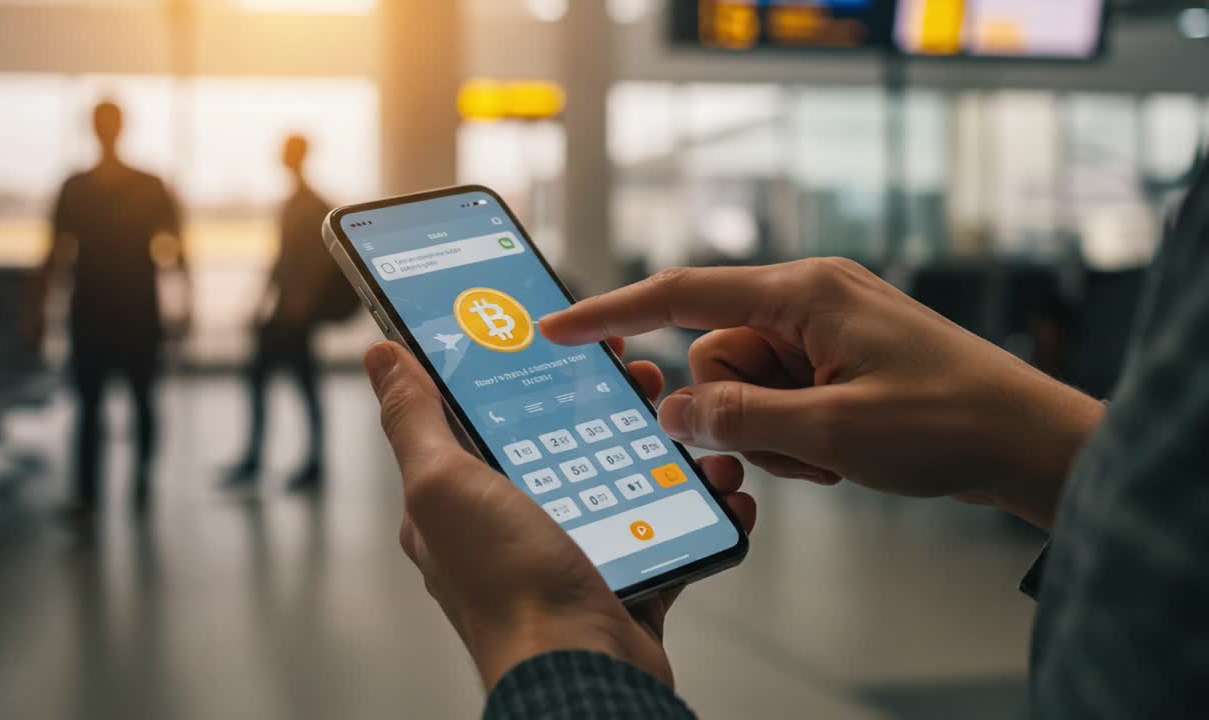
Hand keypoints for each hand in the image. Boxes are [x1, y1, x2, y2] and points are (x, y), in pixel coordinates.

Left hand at [365, 339, 755, 689]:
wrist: (584, 672)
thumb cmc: (508, 588)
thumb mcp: (444, 485)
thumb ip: (414, 419)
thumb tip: (380, 357)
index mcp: (458, 498)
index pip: (481, 413)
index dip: (516, 367)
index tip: (556, 331)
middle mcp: (510, 524)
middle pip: (558, 438)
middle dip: (599, 399)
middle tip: (636, 371)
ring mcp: (568, 550)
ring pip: (616, 476)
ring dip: (654, 444)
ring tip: (682, 420)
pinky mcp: (620, 576)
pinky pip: (661, 527)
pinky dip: (693, 503)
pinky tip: (716, 483)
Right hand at [540, 260, 1104, 529]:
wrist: (1029, 441)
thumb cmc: (950, 423)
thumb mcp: (832, 433)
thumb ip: (740, 419)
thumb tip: (676, 411)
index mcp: (801, 292)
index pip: (681, 295)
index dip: (612, 312)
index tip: (559, 327)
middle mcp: (807, 298)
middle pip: (713, 356)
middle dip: (737, 410)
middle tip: (798, 444)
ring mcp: (824, 328)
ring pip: (744, 384)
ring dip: (772, 430)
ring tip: (833, 451)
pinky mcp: (837, 357)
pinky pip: (779, 395)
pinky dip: (795, 432)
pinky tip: (843, 449)